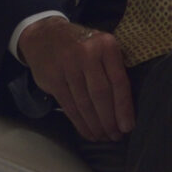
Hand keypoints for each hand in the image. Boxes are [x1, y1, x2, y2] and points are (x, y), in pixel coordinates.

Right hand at [18, 17, 135, 141]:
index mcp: (106, 45)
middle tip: (116, 136)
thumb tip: (126, 106)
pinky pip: (69, 106)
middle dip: (109, 120)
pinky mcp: (53, 78)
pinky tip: (88, 132)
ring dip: (95, 124)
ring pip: (85, 103)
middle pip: (101, 94)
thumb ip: (113, 68)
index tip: (128, 126)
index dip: (124, 107)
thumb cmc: (81, 45)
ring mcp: (67, 65)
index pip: (119, 81)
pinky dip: (79, 122)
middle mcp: (87, 53)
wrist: (44, 34)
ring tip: (103, 137)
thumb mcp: (100, 46)